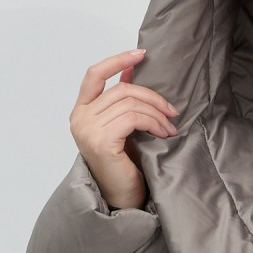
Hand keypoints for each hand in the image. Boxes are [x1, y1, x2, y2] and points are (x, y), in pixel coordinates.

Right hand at [69, 48, 179, 209]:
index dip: (118, 60)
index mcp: (81, 111)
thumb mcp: (122, 126)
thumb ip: (121, 100)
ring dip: (157, 113)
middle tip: (172, 111)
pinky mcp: (102, 141)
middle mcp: (80, 118)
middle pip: (121, 89)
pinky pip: (134, 118)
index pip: (94, 74)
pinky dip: (154, 122)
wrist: (122, 198)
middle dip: (152, 96)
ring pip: (130, 103)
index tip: (141, 54)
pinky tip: (164, 133)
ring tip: (170, 127)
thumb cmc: (123, 165)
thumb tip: (132, 72)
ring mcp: (88, 129)